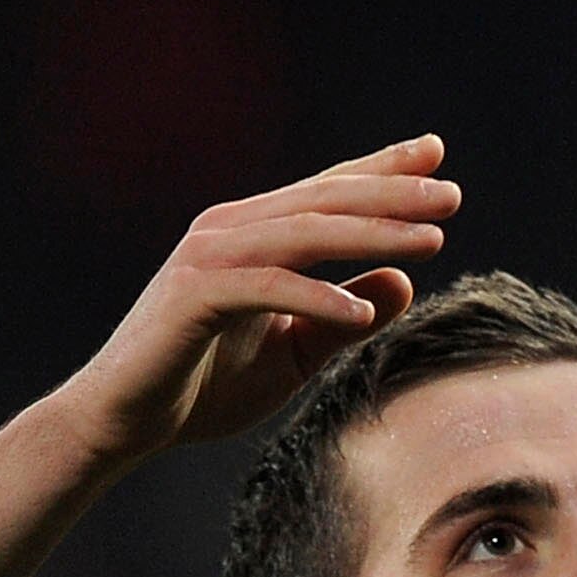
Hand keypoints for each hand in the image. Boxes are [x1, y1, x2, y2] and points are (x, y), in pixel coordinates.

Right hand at [50, 134, 460, 462]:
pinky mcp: (193, 297)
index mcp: (253, 234)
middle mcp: (230, 231)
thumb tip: (404, 281)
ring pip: (303, 233)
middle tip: (452, 195)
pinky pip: (266, 288)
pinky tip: (362, 312)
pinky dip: (315, 297)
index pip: (326, 192)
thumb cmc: (204, 387)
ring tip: (431, 240)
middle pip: (324, 201)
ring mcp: (208, 259)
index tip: (435, 154)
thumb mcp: (294, 353)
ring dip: (370, 233)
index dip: (381, 170)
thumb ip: (342, 319)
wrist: (124, 422)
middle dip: (392, 194)